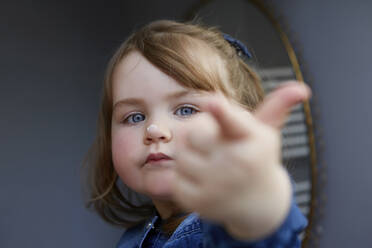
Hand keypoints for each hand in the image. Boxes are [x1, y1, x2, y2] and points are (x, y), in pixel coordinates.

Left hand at [171, 81, 310, 239]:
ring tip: (207, 160)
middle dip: (198, 131)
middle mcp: (236, 165)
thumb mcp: (267, 134)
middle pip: (193, 131)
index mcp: (253, 142)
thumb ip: (275, 108)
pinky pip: (174, 178)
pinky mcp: (198, 203)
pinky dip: (182, 176)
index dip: (222, 111)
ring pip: (180, 155)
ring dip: (189, 154)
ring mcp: (215, 187)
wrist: (258, 205)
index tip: (213, 101)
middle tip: (211, 139)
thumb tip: (301, 88)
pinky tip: (200, 179)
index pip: (234, 122)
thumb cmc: (258, 159)